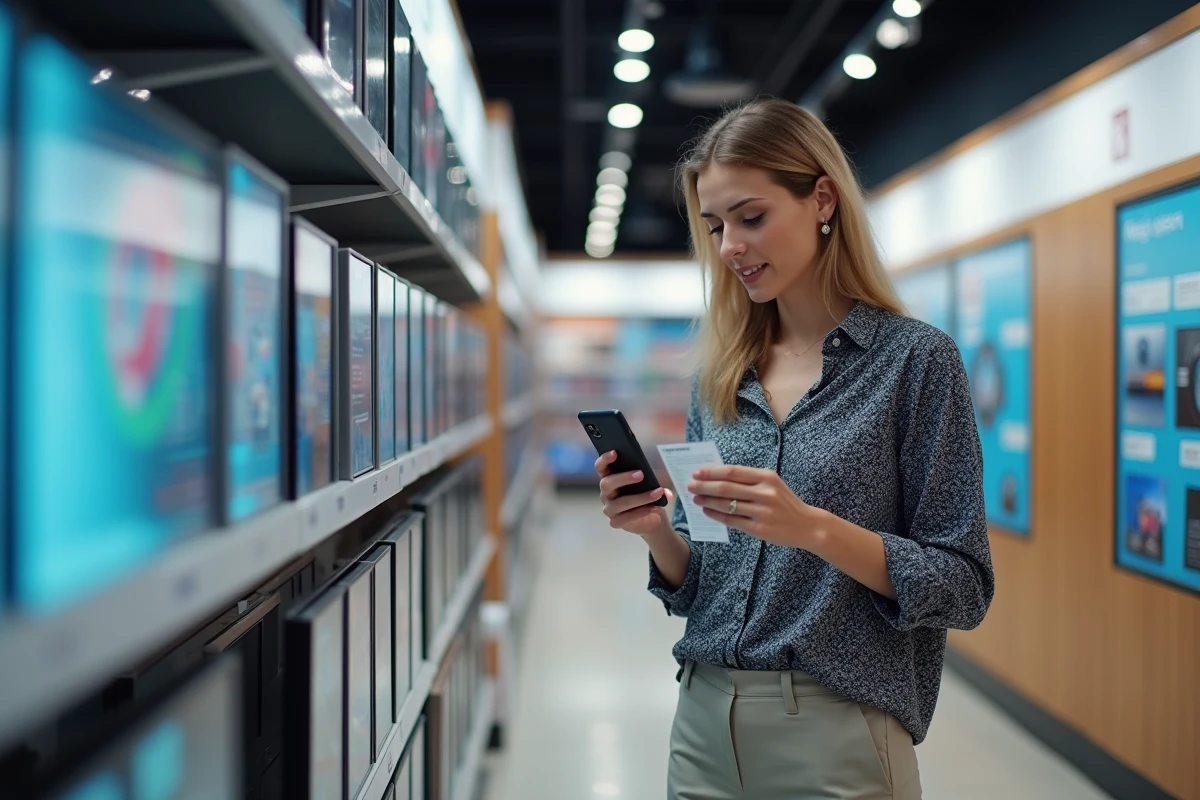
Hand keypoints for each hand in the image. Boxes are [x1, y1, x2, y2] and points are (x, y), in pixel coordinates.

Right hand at [595, 450, 674, 536]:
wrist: (650, 518)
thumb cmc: (645, 495)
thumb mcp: (649, 484)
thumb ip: (655, 483)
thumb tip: (666, 492)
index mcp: (609, 478)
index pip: (600, 467)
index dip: (605, 459)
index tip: (615, 452)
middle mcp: (605, 493)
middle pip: (607, 483)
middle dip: (624, 477)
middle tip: (641, 474)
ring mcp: (609, 508)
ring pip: (621, 502)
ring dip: (641, 497)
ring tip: (657, 493)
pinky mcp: (615, 522)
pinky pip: (626, 517)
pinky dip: (642, 511)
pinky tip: (653, 508)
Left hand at [689, 465, 820, 548]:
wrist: (807, 525)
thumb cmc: (784, 502)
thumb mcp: (772, 484)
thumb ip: (748, 480)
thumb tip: (716, 477)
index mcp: (767, 477)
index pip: (732, 472)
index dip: (712, 472)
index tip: (696, 472)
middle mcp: (765, 493)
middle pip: (726, 487)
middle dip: (704, 486)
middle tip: (690, 486)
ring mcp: (762, 512)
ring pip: (727, 505)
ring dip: (707, 501)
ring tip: (695, 499)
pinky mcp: (759, 529)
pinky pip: (732, 521)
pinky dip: (716, 515)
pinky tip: (707, 511)